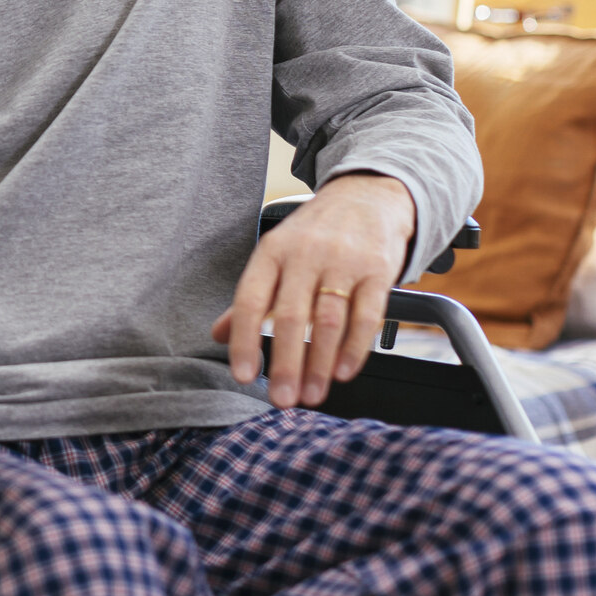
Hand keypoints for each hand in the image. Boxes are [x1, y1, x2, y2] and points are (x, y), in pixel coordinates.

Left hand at [210, 174, 414, 409]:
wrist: (367, 195)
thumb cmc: (314, 234)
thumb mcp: (275, 256)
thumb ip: (250, 299)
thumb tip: (218, 335)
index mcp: (271, 253)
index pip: (250, 301)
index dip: (244, 340)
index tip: (243, 376)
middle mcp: (304, 255)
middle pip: (290, 317)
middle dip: (285, 363)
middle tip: (282, 400)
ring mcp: (343, 262)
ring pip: (328, 320)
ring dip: (319, 364)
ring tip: (312, 395)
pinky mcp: (377, 270)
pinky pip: (367, 314)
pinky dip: (356, 347)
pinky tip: (344, 372)